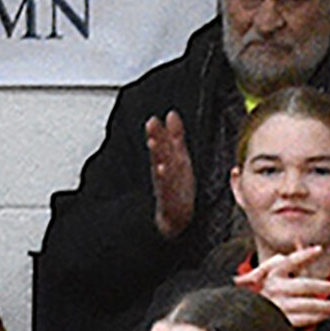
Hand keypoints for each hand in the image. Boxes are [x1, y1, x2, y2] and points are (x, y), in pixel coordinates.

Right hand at [145, 112, 195, 240]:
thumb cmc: (177, 184)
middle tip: (151, 124)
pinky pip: (166, 187)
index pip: (162, 143)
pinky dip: (163, 177)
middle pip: (160, 152)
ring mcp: (166, 184)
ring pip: (161, 166)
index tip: (154, 119)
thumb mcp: (178, 157)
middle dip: (156, 138)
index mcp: (168, 160)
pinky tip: (161, 168)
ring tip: (153, 142)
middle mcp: (165, 171)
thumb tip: (171, 113)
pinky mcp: (168, 199)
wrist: (174, 216)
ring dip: (157, 155)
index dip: (159, 132)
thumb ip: (175, 136)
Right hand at [240, 244, 329, 330]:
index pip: (290, 261)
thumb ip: (290, 259)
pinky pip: (306, 319)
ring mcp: (279, 305)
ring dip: (328, 306)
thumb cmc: (268, 292)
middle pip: (306, 285)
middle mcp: (275, 288)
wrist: (253, 317)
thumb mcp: (274, 274)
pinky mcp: (282, 320)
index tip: (319, 249)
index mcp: (273, 274)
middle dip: (327, 287)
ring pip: (309, 304)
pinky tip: (328, 314)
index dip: (304, 254)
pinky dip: (319, 317)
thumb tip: (299, 240)